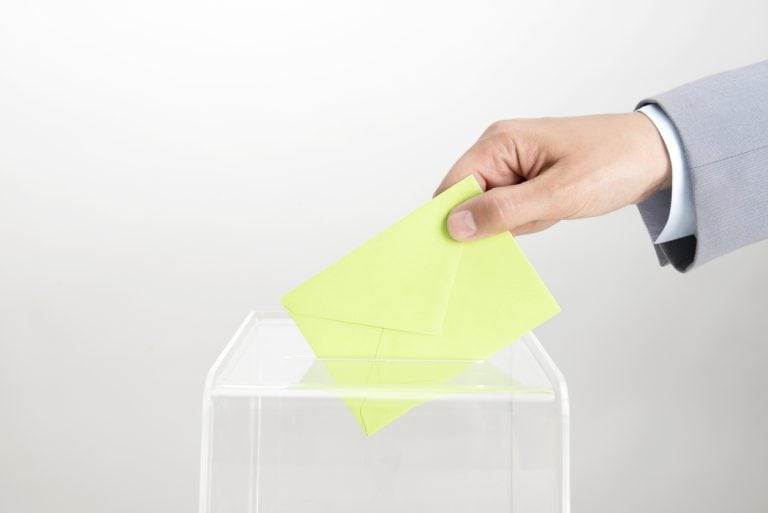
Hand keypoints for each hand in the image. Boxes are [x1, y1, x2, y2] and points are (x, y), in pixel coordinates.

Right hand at [435, 113, 671, 240]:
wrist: (657, 155)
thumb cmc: (613, 163)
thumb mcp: (557, 194)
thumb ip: (503, 211)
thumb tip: (455, 225)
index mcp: (499, 142)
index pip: (453, 186)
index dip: (451, 218)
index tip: (458, 248)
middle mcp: (500, 149)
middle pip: (470, 199)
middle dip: (497, 220)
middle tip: (535, 217)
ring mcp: (514, 164)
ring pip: (492, 209)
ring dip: (520, 221)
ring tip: (553, 209)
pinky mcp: (528, 179)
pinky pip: (512, 209)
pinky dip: (531, 219)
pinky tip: (555, 210)